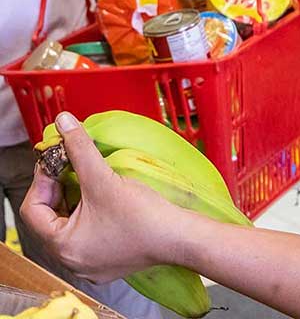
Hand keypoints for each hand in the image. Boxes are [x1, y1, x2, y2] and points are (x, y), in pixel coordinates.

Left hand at [21, 113, 183, 282]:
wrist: (178, 237)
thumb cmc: (142, 216)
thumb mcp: (104, 178)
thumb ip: (80, 149)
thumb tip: (63, 123)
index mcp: (62, 246)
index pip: (32, 210)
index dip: (42, 180)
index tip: (58, 160)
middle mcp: (71, 260)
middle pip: (50, 217)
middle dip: (60, 189)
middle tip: (73, 166)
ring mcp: (90, 263)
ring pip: (70, 225)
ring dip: (76, 200)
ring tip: (90, 180)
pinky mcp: (108, 260)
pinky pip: (88, 234)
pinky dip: (91, 213)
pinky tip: (105, 199)